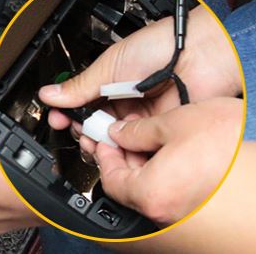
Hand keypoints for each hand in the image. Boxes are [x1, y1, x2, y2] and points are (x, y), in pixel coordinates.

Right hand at [41, 6, 240, 154]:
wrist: (198, 53)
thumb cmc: (158, 47)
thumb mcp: (108, 67)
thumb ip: (79, 87)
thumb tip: (49, 94)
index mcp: (108, 86)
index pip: (81, 107)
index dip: (69, 116)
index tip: (58, 120)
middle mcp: (124, 103)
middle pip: (97, 128)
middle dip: (85, 134)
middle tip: (81, 133)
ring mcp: (143, 118)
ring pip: (117, 141)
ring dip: (106, 145)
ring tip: (100, 142)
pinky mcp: (160, 130)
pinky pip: (140, 147)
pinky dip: (129, 150)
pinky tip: (122, 147)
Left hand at [95, 98, 242, 225]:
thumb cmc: (232, 144)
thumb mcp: (174, 123)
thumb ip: (137, 130)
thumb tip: (119, 132)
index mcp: (151, 193)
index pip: (110, 178)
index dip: (105, 153)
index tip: (105, 137)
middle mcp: (166, 212)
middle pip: (130, 185)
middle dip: (125, 157)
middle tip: (125, 134)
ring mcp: (186, 214)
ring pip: (153, 188)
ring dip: (147, 164)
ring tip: (154, 137)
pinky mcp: (203, 211)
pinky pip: (174, 192)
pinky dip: (168, 173)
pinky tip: (176, 151)